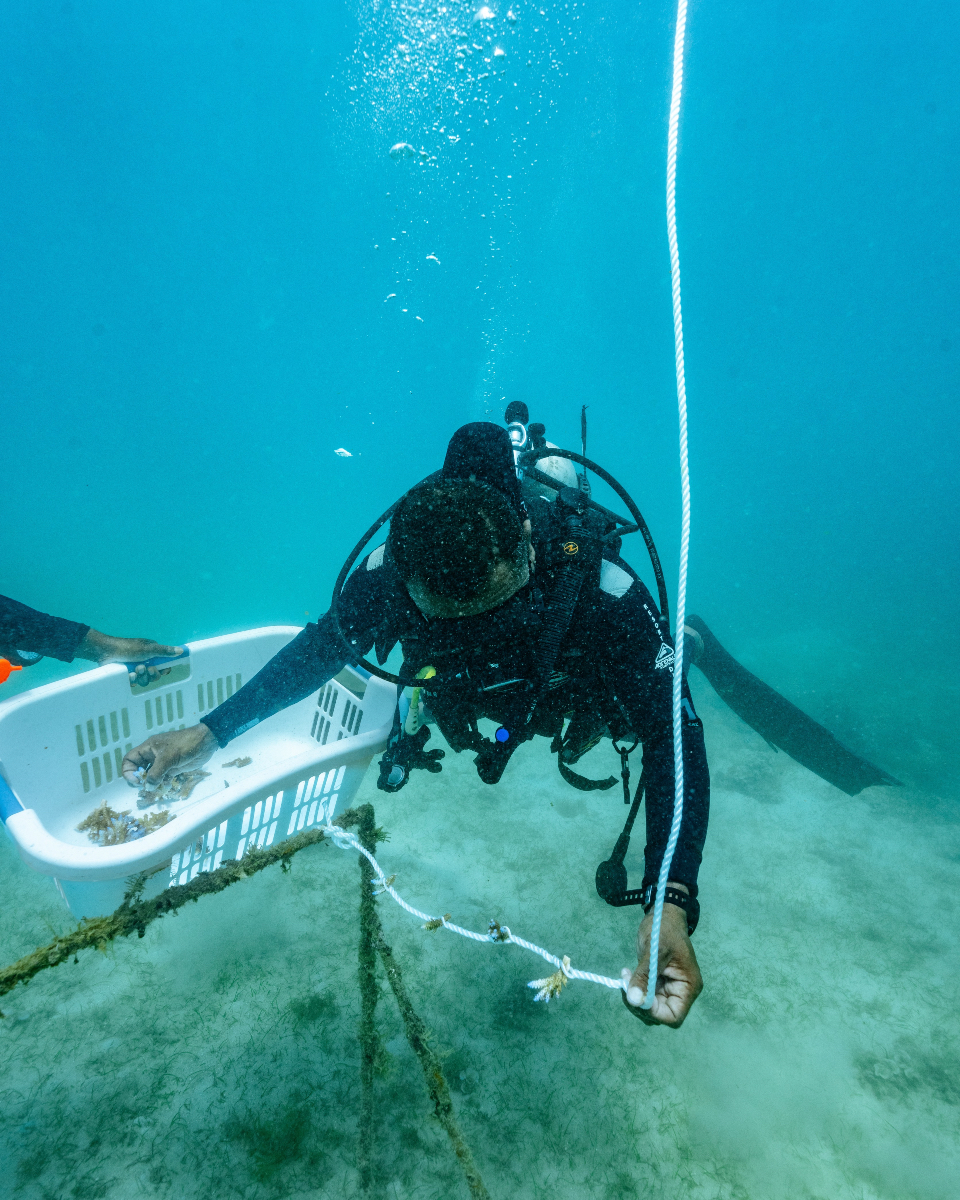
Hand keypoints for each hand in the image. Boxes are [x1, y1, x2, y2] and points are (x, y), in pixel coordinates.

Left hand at [77, 628, 184, 684]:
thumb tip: (181, 650)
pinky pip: (135, 684)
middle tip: (146, 668)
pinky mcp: (128, 677)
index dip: (164, 670)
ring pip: (146, 681)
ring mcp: (137, 670)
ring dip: (142, 676)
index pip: (165, 665)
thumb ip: (165, 651)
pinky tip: (128, 674)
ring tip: (135, 669)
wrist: (107, 652)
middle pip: (156, 675)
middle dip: (152, 674)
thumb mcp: (149, 649)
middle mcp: (146, 662)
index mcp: (153, 654)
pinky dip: (132, 679)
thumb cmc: (129, 648)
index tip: (163, 670)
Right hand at [122, 724, 217, 787]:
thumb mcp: (167, 758)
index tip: (136, 780)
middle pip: (139, 769)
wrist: (204, 743)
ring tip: (155, 789)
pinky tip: (166, 788)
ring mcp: (163, 762)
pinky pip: (162, 778)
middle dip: (139, 779)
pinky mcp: (172, 768)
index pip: (129, 759)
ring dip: (151, 784)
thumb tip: (148, 787)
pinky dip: (162, 784)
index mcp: (148, 748)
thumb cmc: (184, 745)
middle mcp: (153, 755)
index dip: (128, 770)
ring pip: (151, 775)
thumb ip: (156, 773)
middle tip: (144, 787)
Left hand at [621, 899, 701, 1027]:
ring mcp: (668, 989)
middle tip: (624, 982)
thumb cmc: (664, 929)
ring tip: (625, 976)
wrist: (662, 914)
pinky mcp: (657, 983)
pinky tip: (626, 974)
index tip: (636, 996)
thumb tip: (634, 1000)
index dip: (653, 1012)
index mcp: (688, 987)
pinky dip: (633, 990)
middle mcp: (680, 992)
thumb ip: (645, 977)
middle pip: (659, 1014)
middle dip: (639, 1003)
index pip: (673, 1016)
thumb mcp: (655, 951)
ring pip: (649, 1008)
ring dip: (634, 997)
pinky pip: (644, 996)